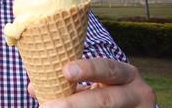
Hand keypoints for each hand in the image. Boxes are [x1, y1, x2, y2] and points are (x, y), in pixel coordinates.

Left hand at [33, 58, 155, 107]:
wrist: (131, 107)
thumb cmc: (106, 90)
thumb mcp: (96, 82)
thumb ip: (70, 82)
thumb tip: (33, 88)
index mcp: (126, 74)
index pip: (108, 68)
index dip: (87, 69)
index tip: (65, 72)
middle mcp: (137, 93)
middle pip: (105, 100)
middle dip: (73, 104)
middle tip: (46, 107)